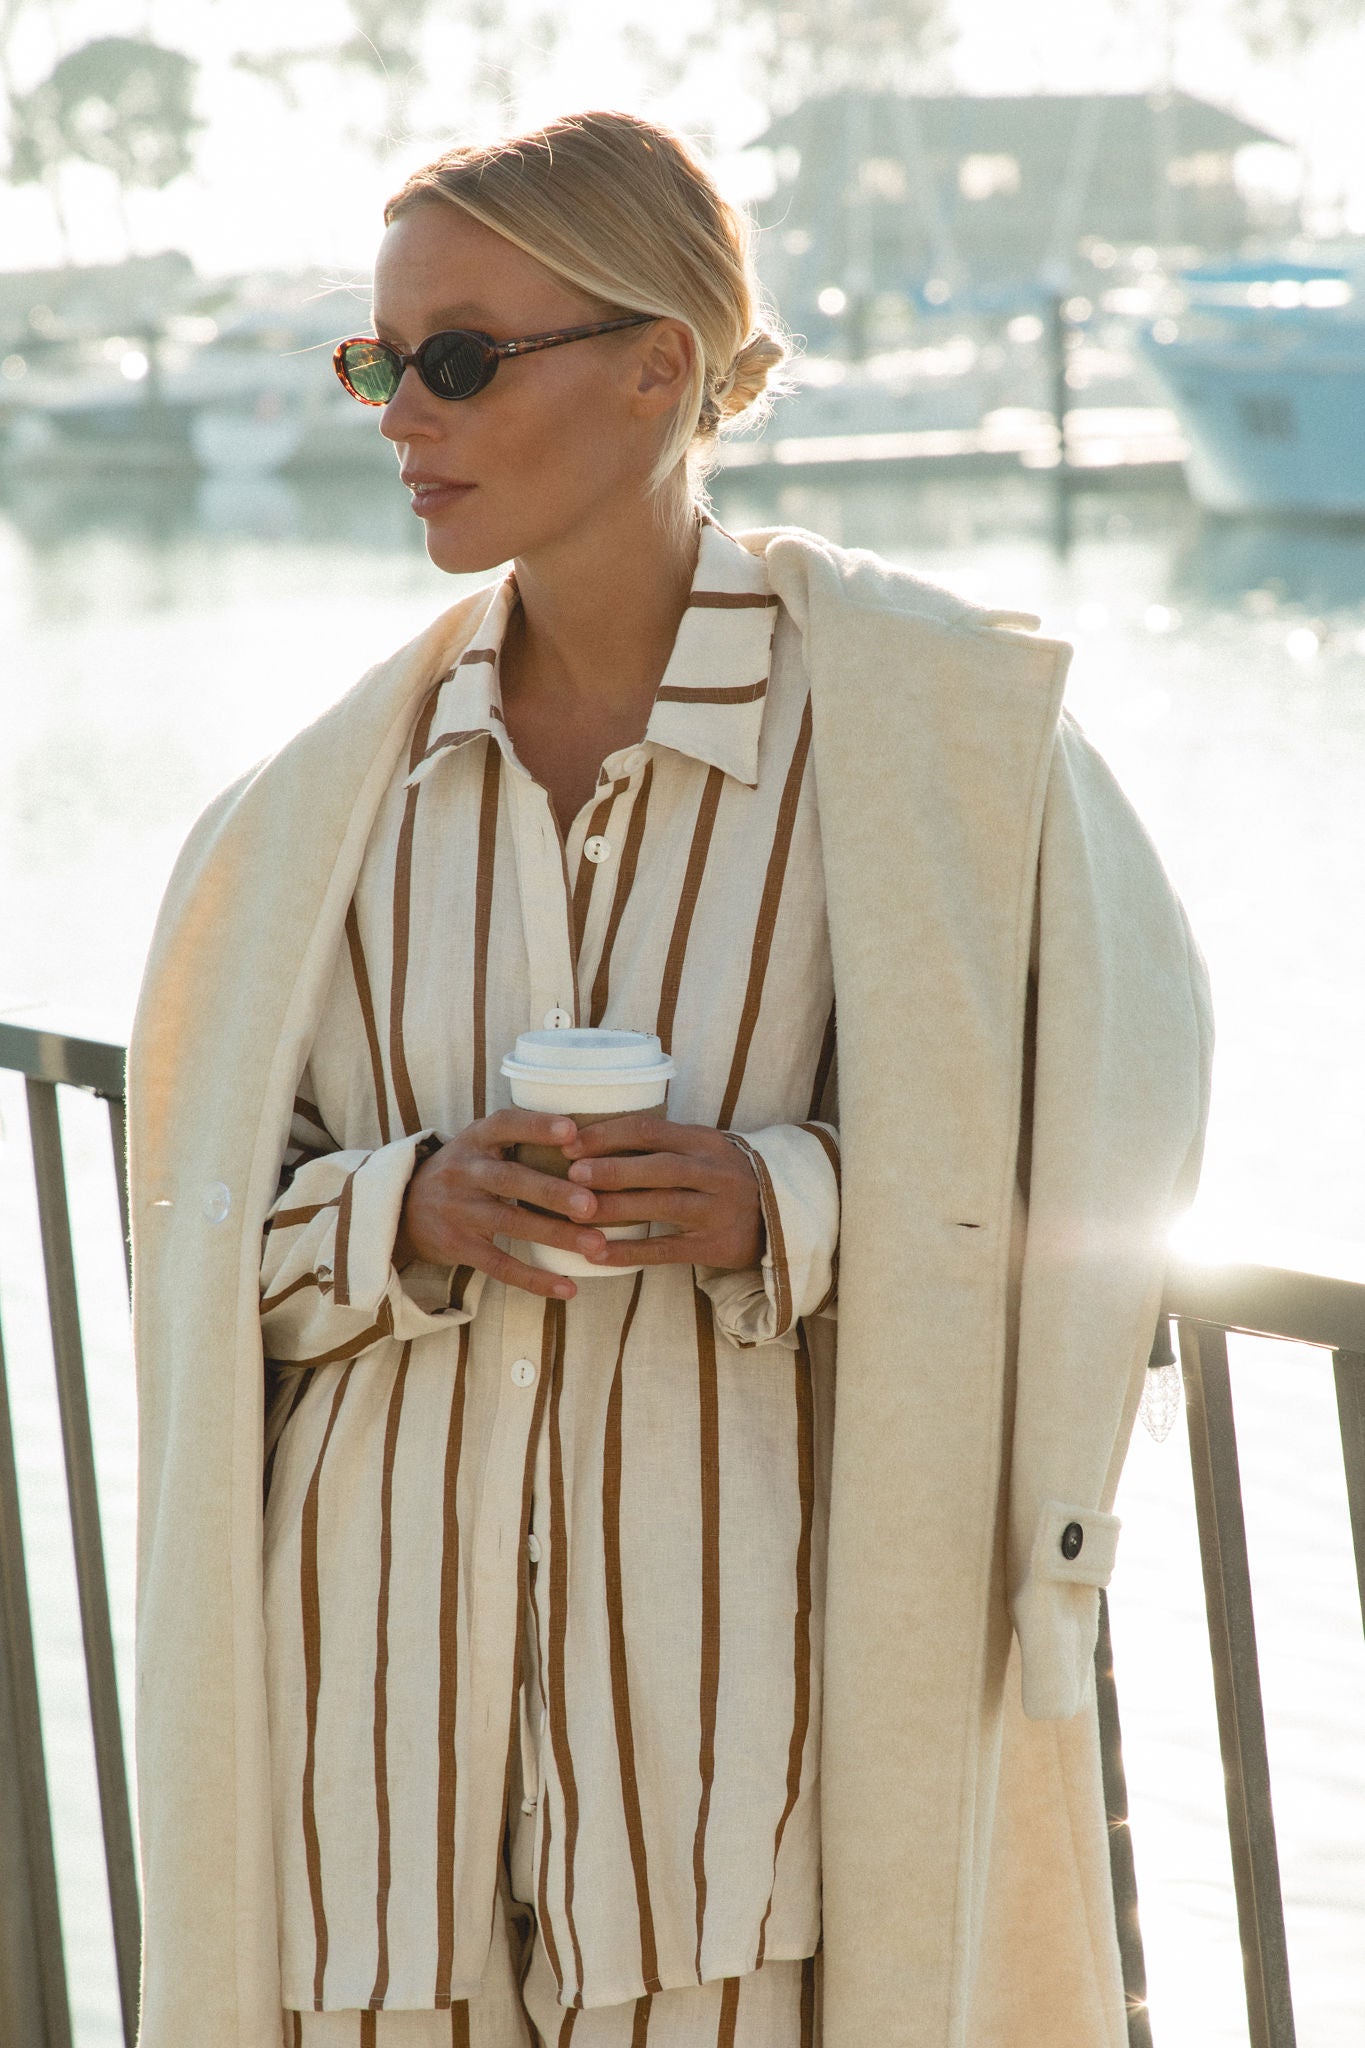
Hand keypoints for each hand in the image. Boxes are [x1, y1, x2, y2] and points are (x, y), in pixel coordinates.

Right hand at [393, 1110, 608, 1300]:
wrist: (403, 1207)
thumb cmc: (465, 1170)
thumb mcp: (481, 1144)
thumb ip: (520, 1139)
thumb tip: (588, 1140)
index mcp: (475, 1139)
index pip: (505, 1124)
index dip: (536, 1126)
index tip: (571, 1130)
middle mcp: (463, 1171)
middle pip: (510, 1179)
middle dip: (552, 1192)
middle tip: (592, 1204)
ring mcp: (458, 1210)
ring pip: (510, 1223)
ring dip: (555, 1235)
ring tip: (596, 1245)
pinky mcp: (457, 1246)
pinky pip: (499, 1265)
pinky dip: (534, 1278)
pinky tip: (567, 1287)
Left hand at [561, 1116, 762, 1270]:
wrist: (782, 1212)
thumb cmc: (721, 1177)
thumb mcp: (701, 1150)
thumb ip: (660, 1144)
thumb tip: (592, 1140)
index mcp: (703, 1141)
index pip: (650, 1129)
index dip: (608, 1135)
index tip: (570, 1143)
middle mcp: (714, 1172)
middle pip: (659, 1166)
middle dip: (613, 1169)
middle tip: (572, 1174)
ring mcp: (718, 1209)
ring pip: (664, 1205)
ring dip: (618, 1208)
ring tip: (578, 1213)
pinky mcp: (718, 1245)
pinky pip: (669, 1249)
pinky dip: (631, 1252)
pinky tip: (598, 1254)